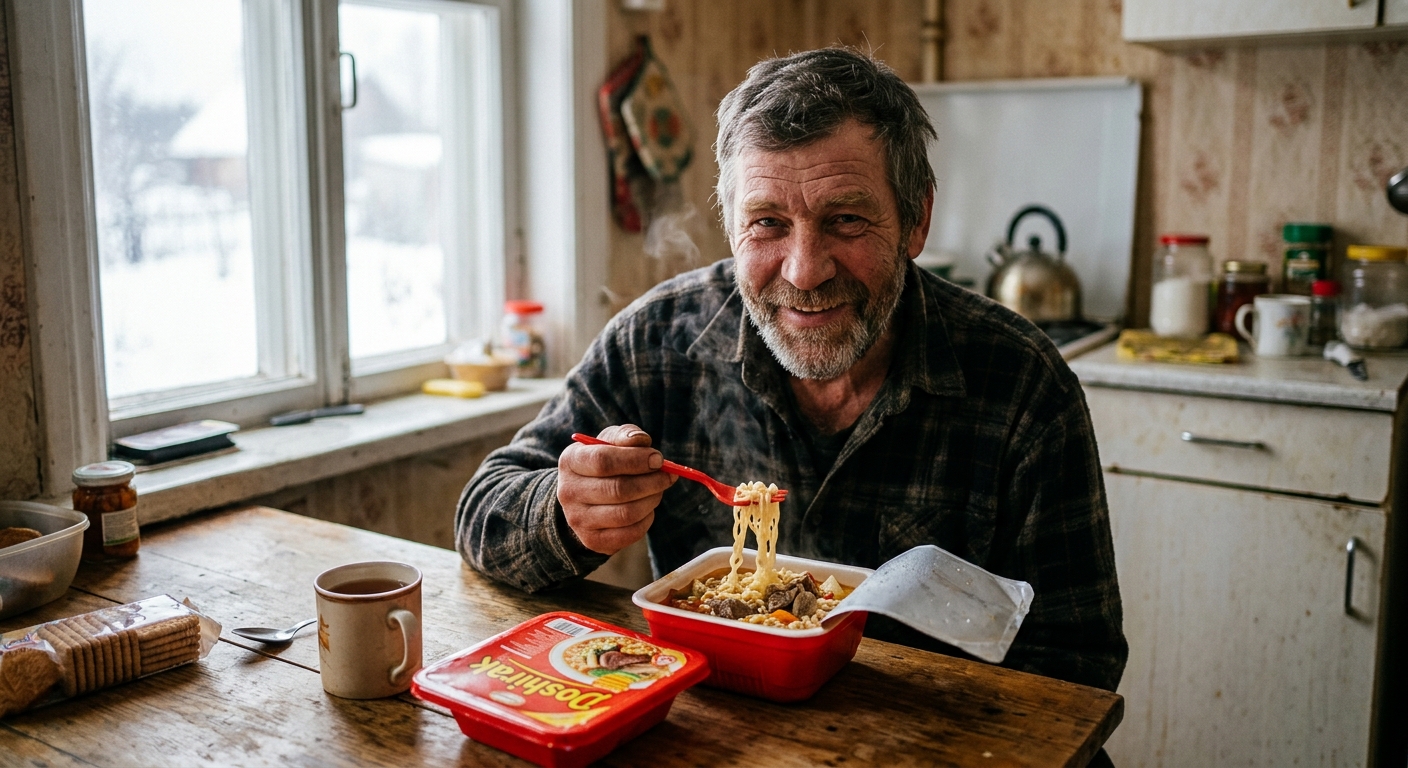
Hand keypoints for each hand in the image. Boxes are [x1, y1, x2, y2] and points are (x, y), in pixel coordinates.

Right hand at [557, 424, 674, 554]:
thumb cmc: (603, 462)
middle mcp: (568, 492)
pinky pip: (630, 533)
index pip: (602, 461)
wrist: (584, 497)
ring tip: (658, 490)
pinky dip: (647, 519)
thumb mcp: (610, 442)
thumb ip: (626, 436)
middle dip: (651, 482)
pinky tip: (647, 508)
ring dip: (652, 500)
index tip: (658, 459)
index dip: (635, 460)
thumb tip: (641, 441)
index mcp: (570, 461)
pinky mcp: (592, 540)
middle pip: (618, 489)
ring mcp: (578, 520)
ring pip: (627, 513)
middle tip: (668, 475)